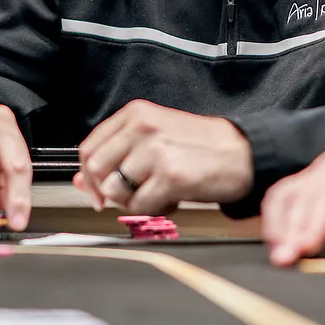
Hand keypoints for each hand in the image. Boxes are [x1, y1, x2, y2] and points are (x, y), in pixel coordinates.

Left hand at [73, 100, 251, 213]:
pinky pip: (140, 206)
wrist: (244, 152)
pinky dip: (153, 210)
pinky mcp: (170, 176)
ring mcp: (156, 151)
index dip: (88, 176)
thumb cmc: (202, 146)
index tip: (97, 190)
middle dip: (107, 192)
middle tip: (129, 197)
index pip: (89, 147)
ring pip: (115, 191)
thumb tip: (80, 181)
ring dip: (133, 202)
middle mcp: (142, 127)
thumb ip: (117, 156)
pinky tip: (172, 198)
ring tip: (157, 193)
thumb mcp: (155, 139)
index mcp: (136, 113)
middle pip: (95, 170)